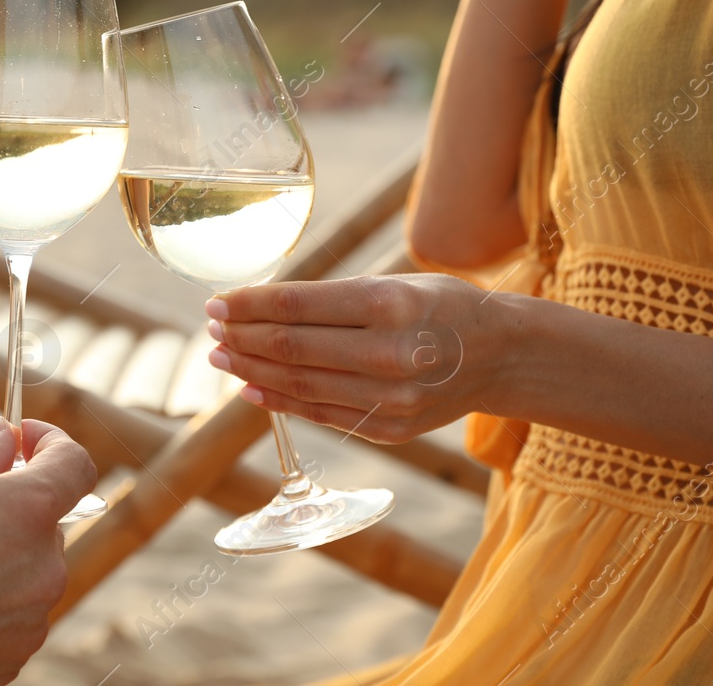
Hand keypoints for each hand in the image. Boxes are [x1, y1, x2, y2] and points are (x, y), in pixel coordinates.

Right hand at [0, 417, 95, 685]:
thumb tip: (0, 437)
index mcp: (26, 512)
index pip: (74, 466)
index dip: (52, 443)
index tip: (20, 440)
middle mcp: (42, 570)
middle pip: (45, 525)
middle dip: (9, 509)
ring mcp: (27, 626)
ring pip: (26, 577)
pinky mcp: (6, 667)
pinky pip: (7, 622)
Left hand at [207, 275, 530, 443]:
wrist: (501, 357)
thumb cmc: (440, 307)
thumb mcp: (394, 283)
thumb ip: (333, 300)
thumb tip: (259, 308)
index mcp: (390, 304)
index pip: (299, 306)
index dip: (249, 305)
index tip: (216, 302)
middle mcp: (390, 353)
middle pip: (292, 348)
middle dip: (242, 338)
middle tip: (211, 328)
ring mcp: (391, 398)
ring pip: (300, 385)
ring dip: (251, 371)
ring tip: (221, 358)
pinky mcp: (390, 428)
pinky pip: (321, 414)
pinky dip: (280, 401)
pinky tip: (253, 389)